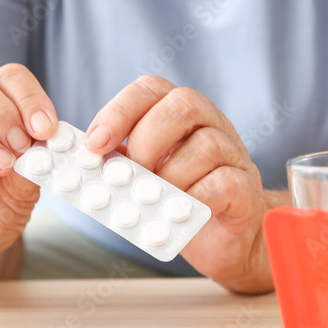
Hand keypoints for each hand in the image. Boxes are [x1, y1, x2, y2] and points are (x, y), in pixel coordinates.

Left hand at [85, 75, 271, 292]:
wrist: (226, 239)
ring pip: (206, 144)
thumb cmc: (180, 201)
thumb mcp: (144, 176)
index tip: (95, 143)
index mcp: (180, 113)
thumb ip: (121, 164)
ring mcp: (233, 153)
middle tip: (129, 175)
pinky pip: (222, 182)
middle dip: (146, 139)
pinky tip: (177, 213)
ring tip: (152, 200)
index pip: (151, 89)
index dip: (119, 111)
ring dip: (169, 175)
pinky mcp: (246, 186)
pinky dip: (193, 198)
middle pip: (183, 105)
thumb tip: (82, 164)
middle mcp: (211, 123)